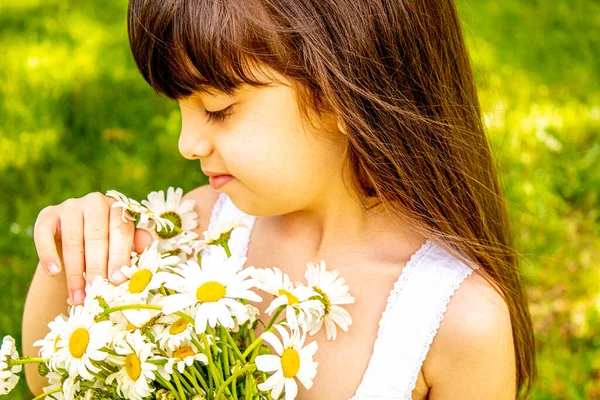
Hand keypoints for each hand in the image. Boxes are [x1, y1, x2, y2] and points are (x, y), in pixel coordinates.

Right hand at [33, 192, 152, 304]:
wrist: (78, 241)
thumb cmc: (108, 245)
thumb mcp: (124, 244)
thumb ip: (136, 244)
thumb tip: (148, 243)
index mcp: (119, 208)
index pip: (121, 230)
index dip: (120, 256)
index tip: (118, 280)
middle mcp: (96, 202)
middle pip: (96, 237)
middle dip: (97, 268)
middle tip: (97, 292)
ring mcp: (70, 206)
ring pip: (72, 240)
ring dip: (75, 272)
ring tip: (78, 296)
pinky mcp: (48, 214)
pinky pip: (43, 233)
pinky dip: (48, 253)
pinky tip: (53, 272)